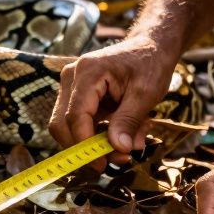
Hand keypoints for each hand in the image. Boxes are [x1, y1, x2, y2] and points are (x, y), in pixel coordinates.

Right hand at [47, 35, 178, 161]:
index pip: (75, 116)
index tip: (102, 165)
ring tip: (131, 142)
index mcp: (88, 72)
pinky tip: (125, 132)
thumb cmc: (150, 65)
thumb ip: (129, 121)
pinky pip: (80, 123)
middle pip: (63, 124)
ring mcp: (71, 86)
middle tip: (119, 159)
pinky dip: (100, 135)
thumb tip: (118, 149)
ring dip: (96, 143)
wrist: (150, 48)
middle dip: (87, 148)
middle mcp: (72, 77)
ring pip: (69, 127)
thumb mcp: (146, 94)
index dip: (85, 145)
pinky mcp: (76, 96)